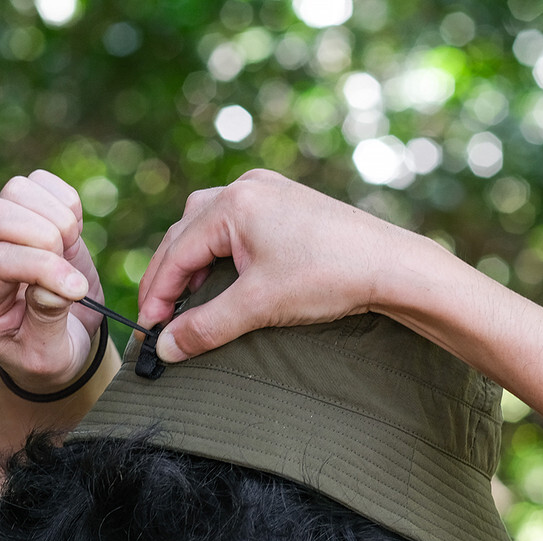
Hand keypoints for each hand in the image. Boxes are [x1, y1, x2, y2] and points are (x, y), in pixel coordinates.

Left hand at [0, 170, 103, 390]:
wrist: (61, 343)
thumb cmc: (50, 357)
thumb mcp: (49, 356)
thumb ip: (47, 322)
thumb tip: (56, 287)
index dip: (43, 269)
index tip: (77, 291)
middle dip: (44, 236)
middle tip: (69, 267)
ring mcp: (1, 234)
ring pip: (16, 191)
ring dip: (56, 216)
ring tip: (70, 249)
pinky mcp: (29, 217)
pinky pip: (41, 183)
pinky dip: (66, 202)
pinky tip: (73, 236)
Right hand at [139, 169, 410, 361]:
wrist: (392, 266)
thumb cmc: (329, 278)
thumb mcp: (259, 306)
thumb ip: (206, 328)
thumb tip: (166, 350)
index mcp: (233, 205)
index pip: (177, 252)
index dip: (158, 294)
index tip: (150, 329)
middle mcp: (246, 188)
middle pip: (186, 233)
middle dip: (169, 277)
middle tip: (160, 317)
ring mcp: (269, 192)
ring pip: (209, 226)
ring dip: (193, 262)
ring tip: (188, 299)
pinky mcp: (287, 204)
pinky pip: (237, 225)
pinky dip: (220, 253)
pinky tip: (223, 277)